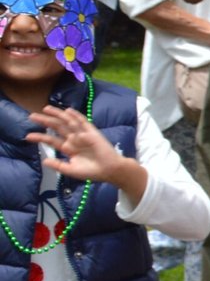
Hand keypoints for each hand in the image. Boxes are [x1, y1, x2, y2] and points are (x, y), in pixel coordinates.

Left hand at [26, 106, 144, 195]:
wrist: (110, 171)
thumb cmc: (92, 172)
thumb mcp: (71, 170)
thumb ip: (58, 165)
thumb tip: (44, 161)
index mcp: (68, 148)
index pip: (51, 140)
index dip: (40, 137)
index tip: (28, 136)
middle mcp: (74, 139)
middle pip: (57, 127)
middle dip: (45, 121)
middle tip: (31, 116)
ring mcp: (82, 134)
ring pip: (68, 122)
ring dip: (58, 114)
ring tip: (46, 109)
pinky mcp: (92, 132)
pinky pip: (83, 122)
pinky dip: (75, 116)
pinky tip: (67, 110)